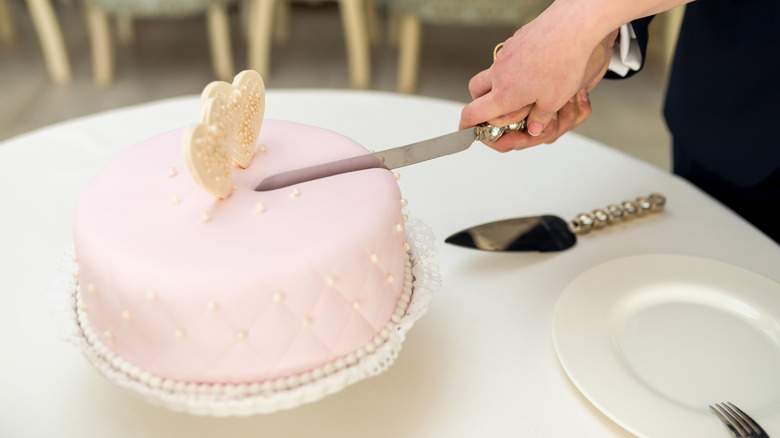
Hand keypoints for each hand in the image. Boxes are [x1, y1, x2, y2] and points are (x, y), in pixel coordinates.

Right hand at [459, 15, 618, 140]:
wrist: (574, 26)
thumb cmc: (566, 62)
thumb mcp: (555, 101)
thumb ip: (540, 117)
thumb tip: (534, 127)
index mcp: (505, 94)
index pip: (473, 114)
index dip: (467, 126)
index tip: (467, 129)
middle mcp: (499, 73)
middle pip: (475, 90)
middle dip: (480, 101)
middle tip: (495, 109)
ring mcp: (505, 54)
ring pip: (491, 72)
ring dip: (500, 83)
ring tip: (523, 88)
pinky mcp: (515, 40)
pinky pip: (507, 56)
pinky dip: (514, 66)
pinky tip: (535, 67)